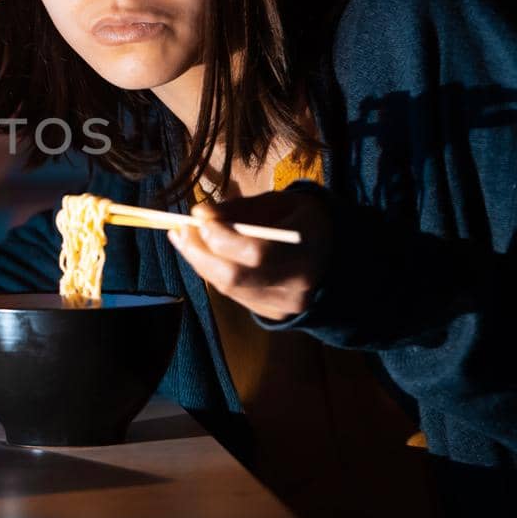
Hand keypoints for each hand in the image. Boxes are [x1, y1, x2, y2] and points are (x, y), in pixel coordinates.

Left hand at [167, 188, 333, 321]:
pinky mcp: (273, 314)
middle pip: (235, 277)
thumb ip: (240, 210)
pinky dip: (214, 273)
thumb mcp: (278, 203)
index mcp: (307, 249)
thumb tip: (200, 214)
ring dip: (200, 262)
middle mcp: (298, 284)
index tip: (198, 216)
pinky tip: (203, 254)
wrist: (336, 256)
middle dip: (199, 253)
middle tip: (180, 230)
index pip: (257, 252)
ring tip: (184, 238)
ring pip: (228, 288)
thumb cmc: (303, 220)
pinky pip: (233, 294)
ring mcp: (285, 305)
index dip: (221, 236)